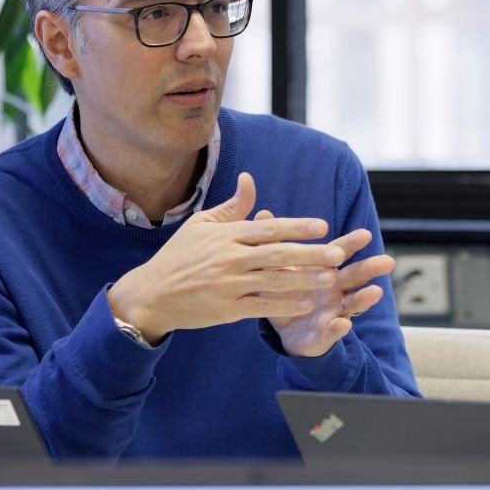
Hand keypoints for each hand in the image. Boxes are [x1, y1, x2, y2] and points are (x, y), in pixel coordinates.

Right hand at [107, 173, 346, 342]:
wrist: (152, 293)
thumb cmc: (180, 256)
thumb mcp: (201, 225)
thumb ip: (231, 207)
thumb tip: (250, 180)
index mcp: (225, 235)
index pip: (268, 228)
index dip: (297, 227)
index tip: (322, 226)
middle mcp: (228, 258)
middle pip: (277, 254)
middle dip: (310, 253)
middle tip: (338, 253)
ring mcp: (227, 285)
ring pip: (273, 280)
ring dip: (305, 279)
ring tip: (331, 278)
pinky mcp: (225, 309)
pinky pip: (261, 305)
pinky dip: (284, 304)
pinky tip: (307, 302)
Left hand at [251, 207, 393, 357]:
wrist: (285, 331)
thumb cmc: (286, 293)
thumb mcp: (278, 268)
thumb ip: (276, 244)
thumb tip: (263, 213)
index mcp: (324, 270)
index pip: (339, 253)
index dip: (351, 244)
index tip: (364, 234)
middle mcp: (335, 290)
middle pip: (355, 277)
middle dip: (370, 269)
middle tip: (387, 261)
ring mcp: (333, 312)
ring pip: (353, 304)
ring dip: (364, 298)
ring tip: (375, 292)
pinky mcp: (324, 335)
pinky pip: (331, 332)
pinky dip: (337, 329)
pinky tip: (343, 325)